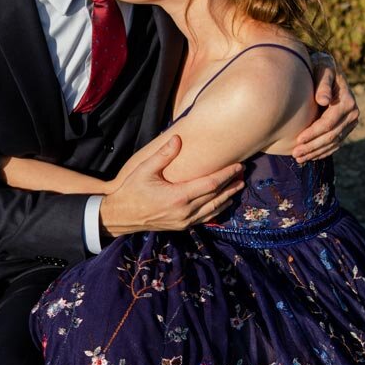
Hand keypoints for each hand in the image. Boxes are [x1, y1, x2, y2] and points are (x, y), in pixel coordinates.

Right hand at [99, 137, 244, 237]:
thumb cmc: (131, 191)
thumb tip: (178, 139)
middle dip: (231, 184)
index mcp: (178, 196)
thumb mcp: (144, 169)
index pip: (210, 185)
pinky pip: (205, 218)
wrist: (121, 216)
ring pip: (213, 209)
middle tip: (243, 174)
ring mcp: (184, 221)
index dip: (226, 175)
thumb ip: (163, 155)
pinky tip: (224, 203)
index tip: (238, 166)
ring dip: (228, 197)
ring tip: (239, 187)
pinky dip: (217, 210)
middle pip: (216, 197)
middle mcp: (185, 211)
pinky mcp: (181, 226)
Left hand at [293, 54, 359, 163]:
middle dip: (313, 146)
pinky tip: (310, 156)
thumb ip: (322, 84)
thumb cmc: (321, 68)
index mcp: (347, 102)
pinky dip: (323, 151)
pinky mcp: (346, 128)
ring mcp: (351, 122)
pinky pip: (335, 143)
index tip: (298, 139)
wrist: (327, 69)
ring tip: (299, 158)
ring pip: (333, 143)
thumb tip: (324, 100)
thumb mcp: (322, 70)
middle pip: (331, 136)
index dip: (313, 133)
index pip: (329, 123)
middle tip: (296, 154)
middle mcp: (353, 114)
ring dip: (316, 152)